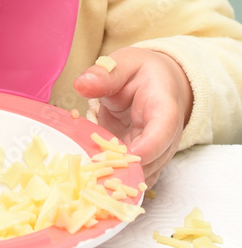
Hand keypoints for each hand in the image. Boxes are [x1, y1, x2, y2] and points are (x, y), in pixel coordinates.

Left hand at [73, 47, 193, 187]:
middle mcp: (167, 138)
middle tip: (90, 168)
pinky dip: (114, 183)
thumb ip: (105, 74)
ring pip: (142, 177)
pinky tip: (90, 180)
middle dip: (123, 168)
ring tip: (87, 176)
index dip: (146, 146)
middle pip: (151, 162)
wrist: (160, 84)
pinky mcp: (144, 163)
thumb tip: (81, 85)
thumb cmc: (142, 73)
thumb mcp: (124, 64)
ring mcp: (157, 154)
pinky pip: (132, 180)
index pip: (162, 131)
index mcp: (164, 108)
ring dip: (116, 179)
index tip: (124, 152)